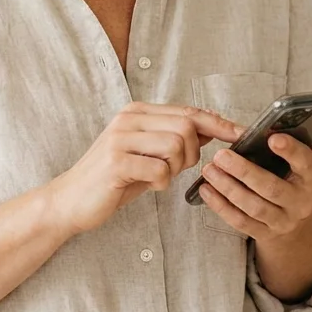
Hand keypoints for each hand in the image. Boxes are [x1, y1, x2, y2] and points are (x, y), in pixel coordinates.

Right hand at [46, 102, 242, 235]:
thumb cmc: (113, 179)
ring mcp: (120, 139)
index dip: (218, 123)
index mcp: (137, 112)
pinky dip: (162, 183)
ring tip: (159, 176)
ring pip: (176, 146)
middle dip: (193, 152)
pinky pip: (160, 170)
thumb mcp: (145, 152)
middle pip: (186, 126)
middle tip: (177, 168)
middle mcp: (128, 119)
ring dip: (176, 168)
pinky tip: (148, 185)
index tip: (240, 134)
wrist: (71, 200)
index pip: (188, 111)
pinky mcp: (116, 162)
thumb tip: (213, 129)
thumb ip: (173, 138)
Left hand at [195, 132, 311, 242]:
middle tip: (221, 155)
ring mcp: (282, 221)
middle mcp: (300, 202)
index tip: (273, 138)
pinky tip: (206, 190)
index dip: (292, 152)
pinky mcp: (264, 234)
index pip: (307, 165)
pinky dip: (221, 206)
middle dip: (245, 171)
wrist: (297, 225)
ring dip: (228, 188)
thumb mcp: (310, 163)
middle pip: (272, 188)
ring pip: (253, 206)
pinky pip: (240, 222)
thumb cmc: (297, 182)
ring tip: (209, 169)